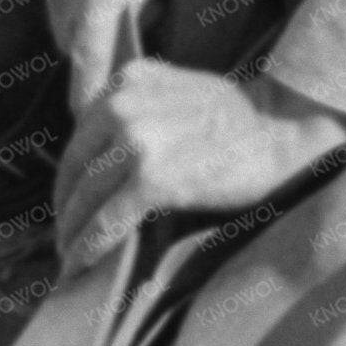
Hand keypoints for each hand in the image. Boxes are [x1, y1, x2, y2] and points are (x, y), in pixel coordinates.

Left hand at [53, 62, 345, 279]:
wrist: (282, 135)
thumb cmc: (237, 121)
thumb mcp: (176, 91)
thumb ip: (136, 107)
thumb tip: (97, 157)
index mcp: (129, 80)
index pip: (82, 134)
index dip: (70, 173)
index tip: (67, 200)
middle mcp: (125, 104)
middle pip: (76, 166)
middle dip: (66, 205)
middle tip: (63, 235)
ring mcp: (136, 140)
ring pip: (86, 196)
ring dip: (73, 232)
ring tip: (69, 255)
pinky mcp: (151, 178)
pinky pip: (107, 221)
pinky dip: (89, 246)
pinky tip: (80, 266)